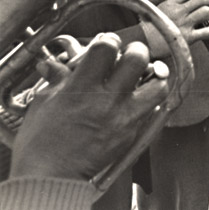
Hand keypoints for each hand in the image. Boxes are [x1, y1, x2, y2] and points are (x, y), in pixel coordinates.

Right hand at [10, 34, 168, 180]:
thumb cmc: (42, 143)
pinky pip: (153, 110)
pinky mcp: (132, 133)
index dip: (109, 40)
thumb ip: (58, 79)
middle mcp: (108, 100)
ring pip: (158, 84)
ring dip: (154, 76)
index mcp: (82, 88)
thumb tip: (54, 64)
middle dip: (135, 51)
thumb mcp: (44, 102)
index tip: (107, 44)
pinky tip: (138, 99)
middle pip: (138, 59)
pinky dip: (150, 100)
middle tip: (129, 56)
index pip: (107, 48)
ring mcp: (124, 117)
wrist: (50, 176)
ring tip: (144, 76)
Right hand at [143, 0, 208, 58]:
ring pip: (206, 12)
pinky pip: (206, 32)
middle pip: (201, 0)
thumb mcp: (158, 9)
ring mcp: (184, 24)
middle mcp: (179, 12)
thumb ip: (172, 2)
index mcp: (171, 4)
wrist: (143, 43)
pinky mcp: (187, 37)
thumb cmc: (149, 28)